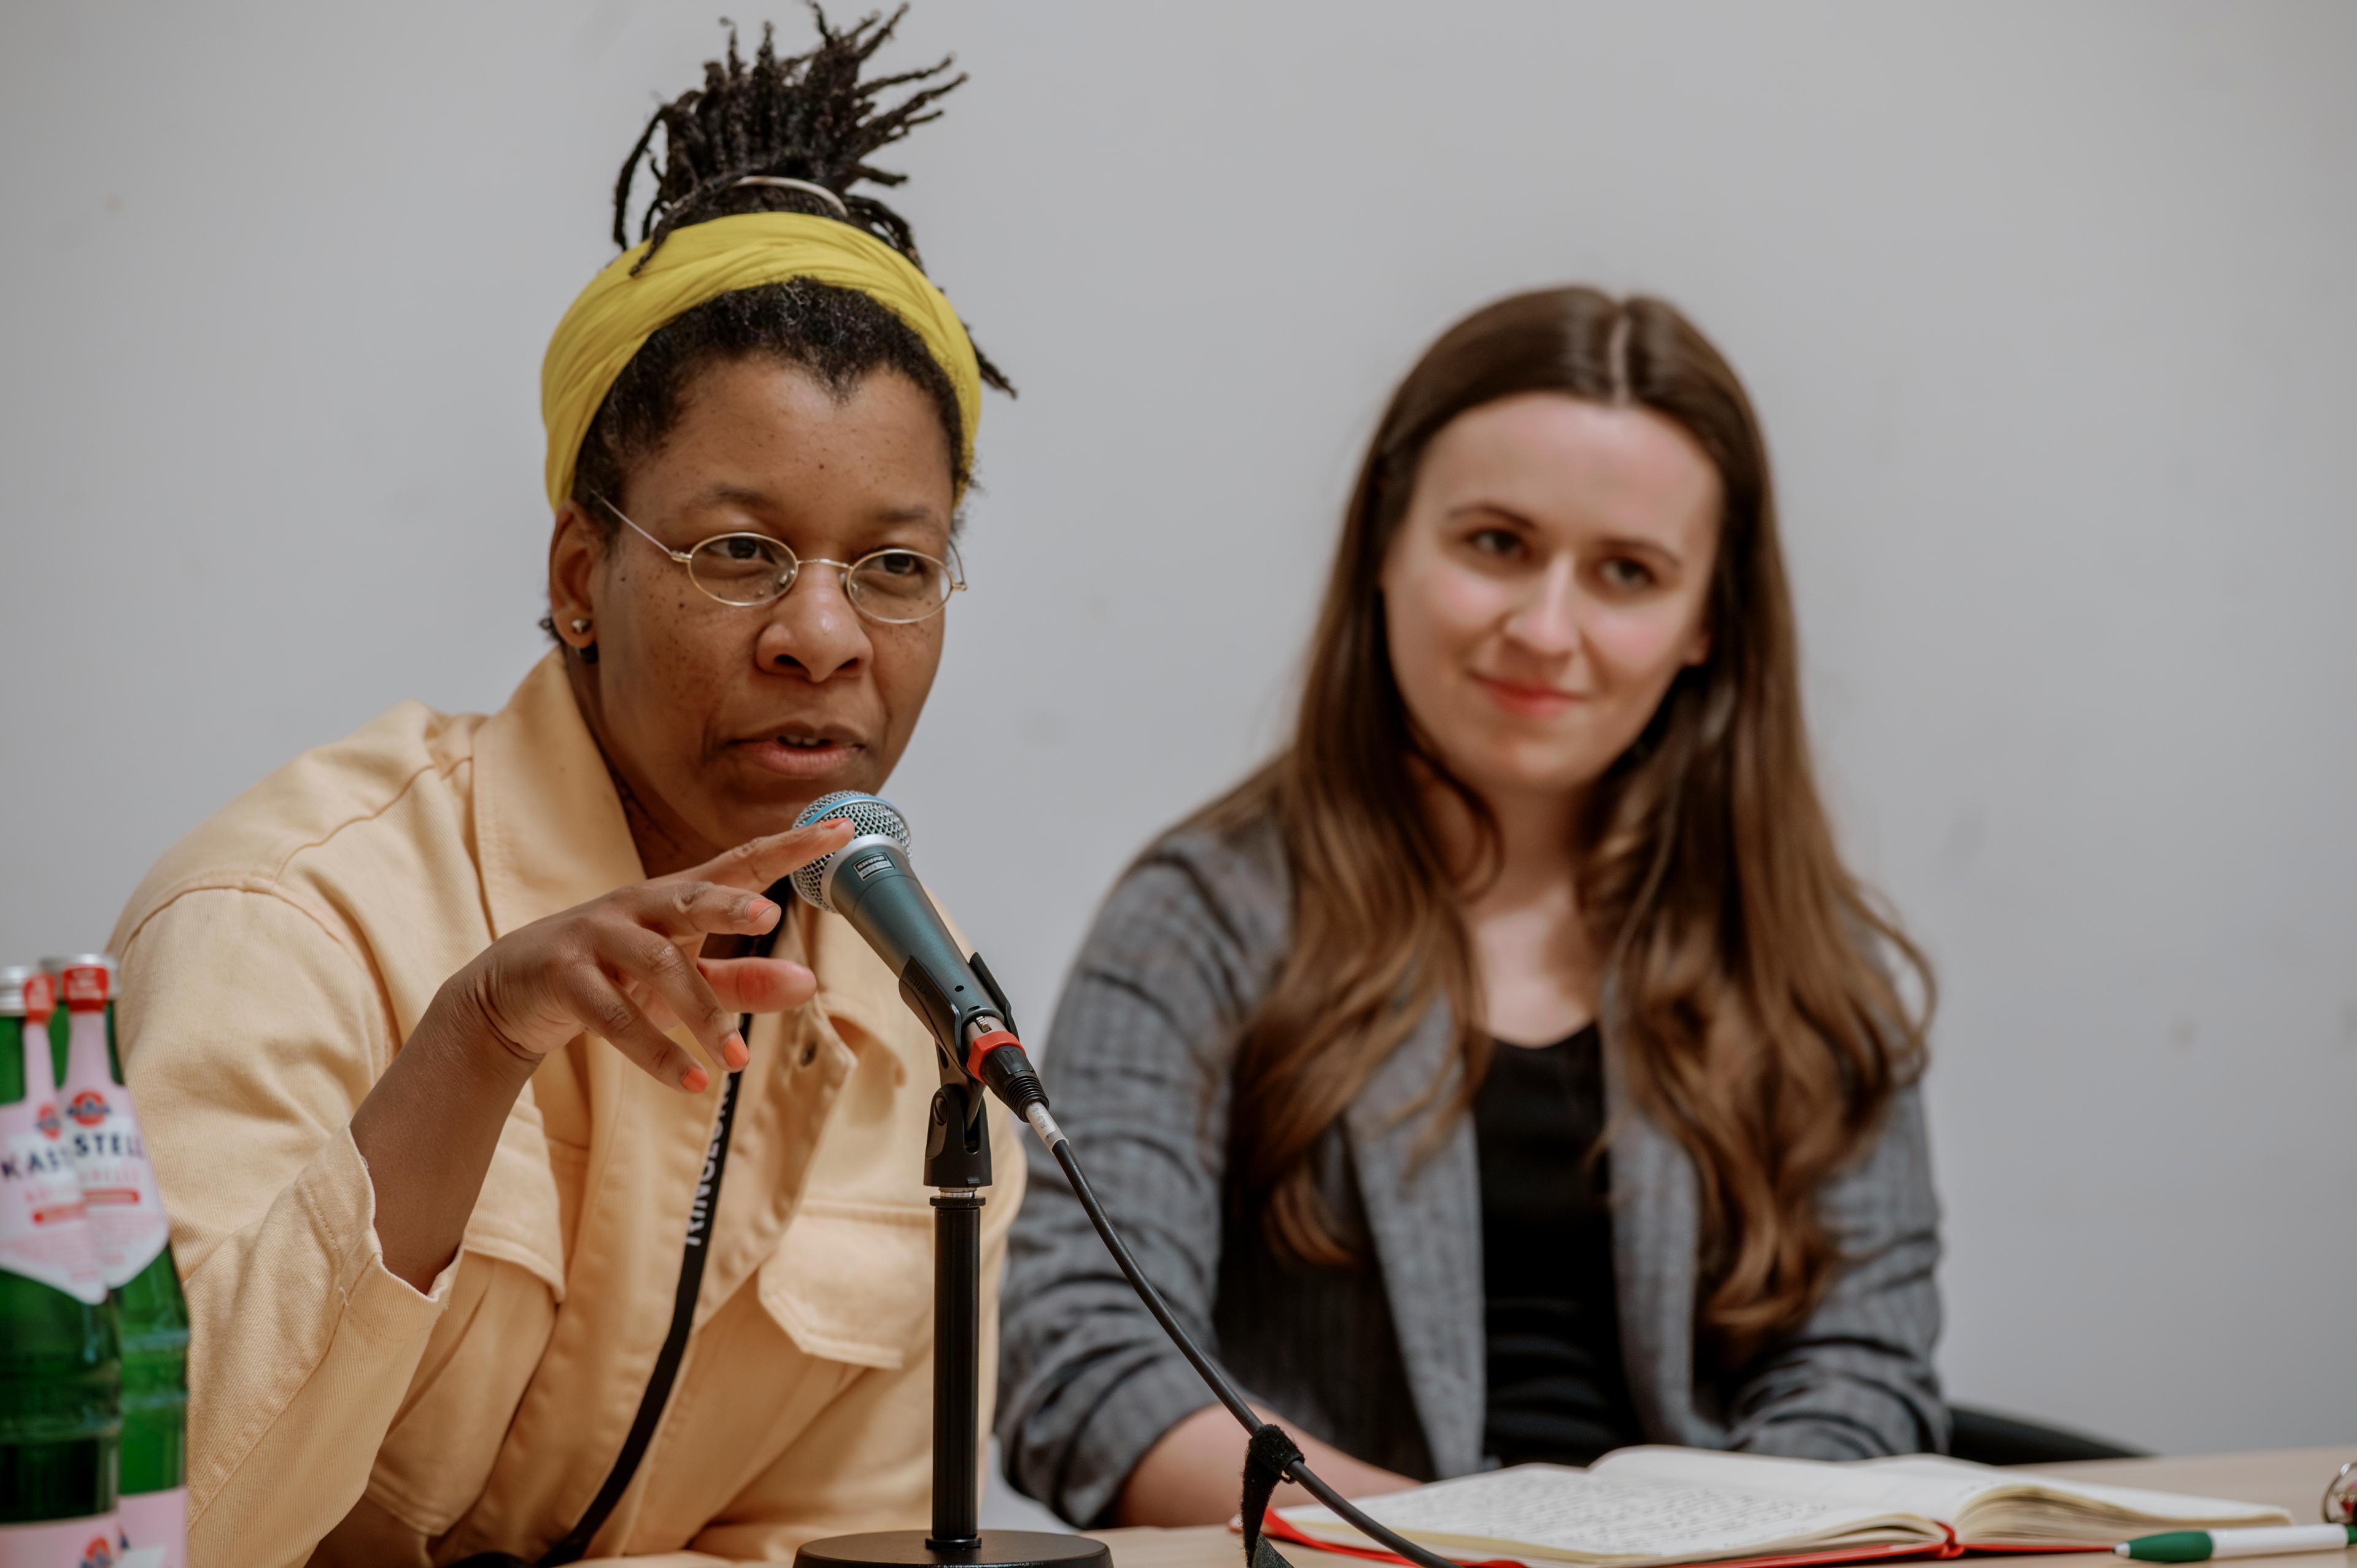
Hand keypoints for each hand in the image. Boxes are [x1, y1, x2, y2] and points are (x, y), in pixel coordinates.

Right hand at [434, 819, 852, 1092]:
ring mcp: (597, 938)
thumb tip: (809, 984)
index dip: (790, 846)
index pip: (741, 863)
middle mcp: (639, 906)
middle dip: (730, 903)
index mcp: (676, 898)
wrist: (512, 992)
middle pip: (690, 897)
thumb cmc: (615, 974)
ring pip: (656, 965)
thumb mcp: (684, 978)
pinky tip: (692, 1082)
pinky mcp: (563, 978)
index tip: (841, 828)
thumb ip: (744, 981)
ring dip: (701, 1015)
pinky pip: (613, 1016)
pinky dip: (655, 1051)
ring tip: (735, 1060)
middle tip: (769, 915)